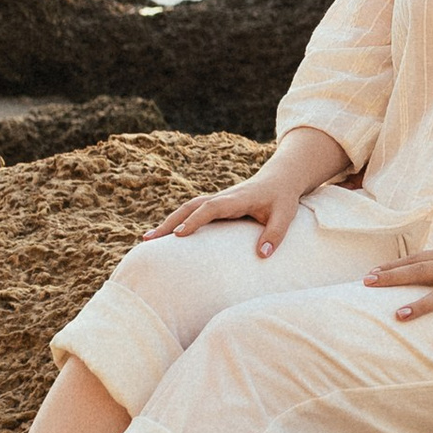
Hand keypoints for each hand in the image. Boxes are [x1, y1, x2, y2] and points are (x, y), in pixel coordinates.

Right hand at [143, 163, 313, 256]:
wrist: (280, 178)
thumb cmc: (283, 198)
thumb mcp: (285, 215)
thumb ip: (275, 234)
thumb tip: (263, 255)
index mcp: (237, 199)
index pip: (211, 208)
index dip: (195, 220)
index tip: (180, 235)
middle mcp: (223, 197)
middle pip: (190, 207)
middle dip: (170, 222)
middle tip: (149, 240)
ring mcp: (217, 200)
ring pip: (187, 208)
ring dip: (168, 222)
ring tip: (147, 239)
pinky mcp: (216, 204)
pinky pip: (192, 212)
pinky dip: (176, 221)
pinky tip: (164, 236)